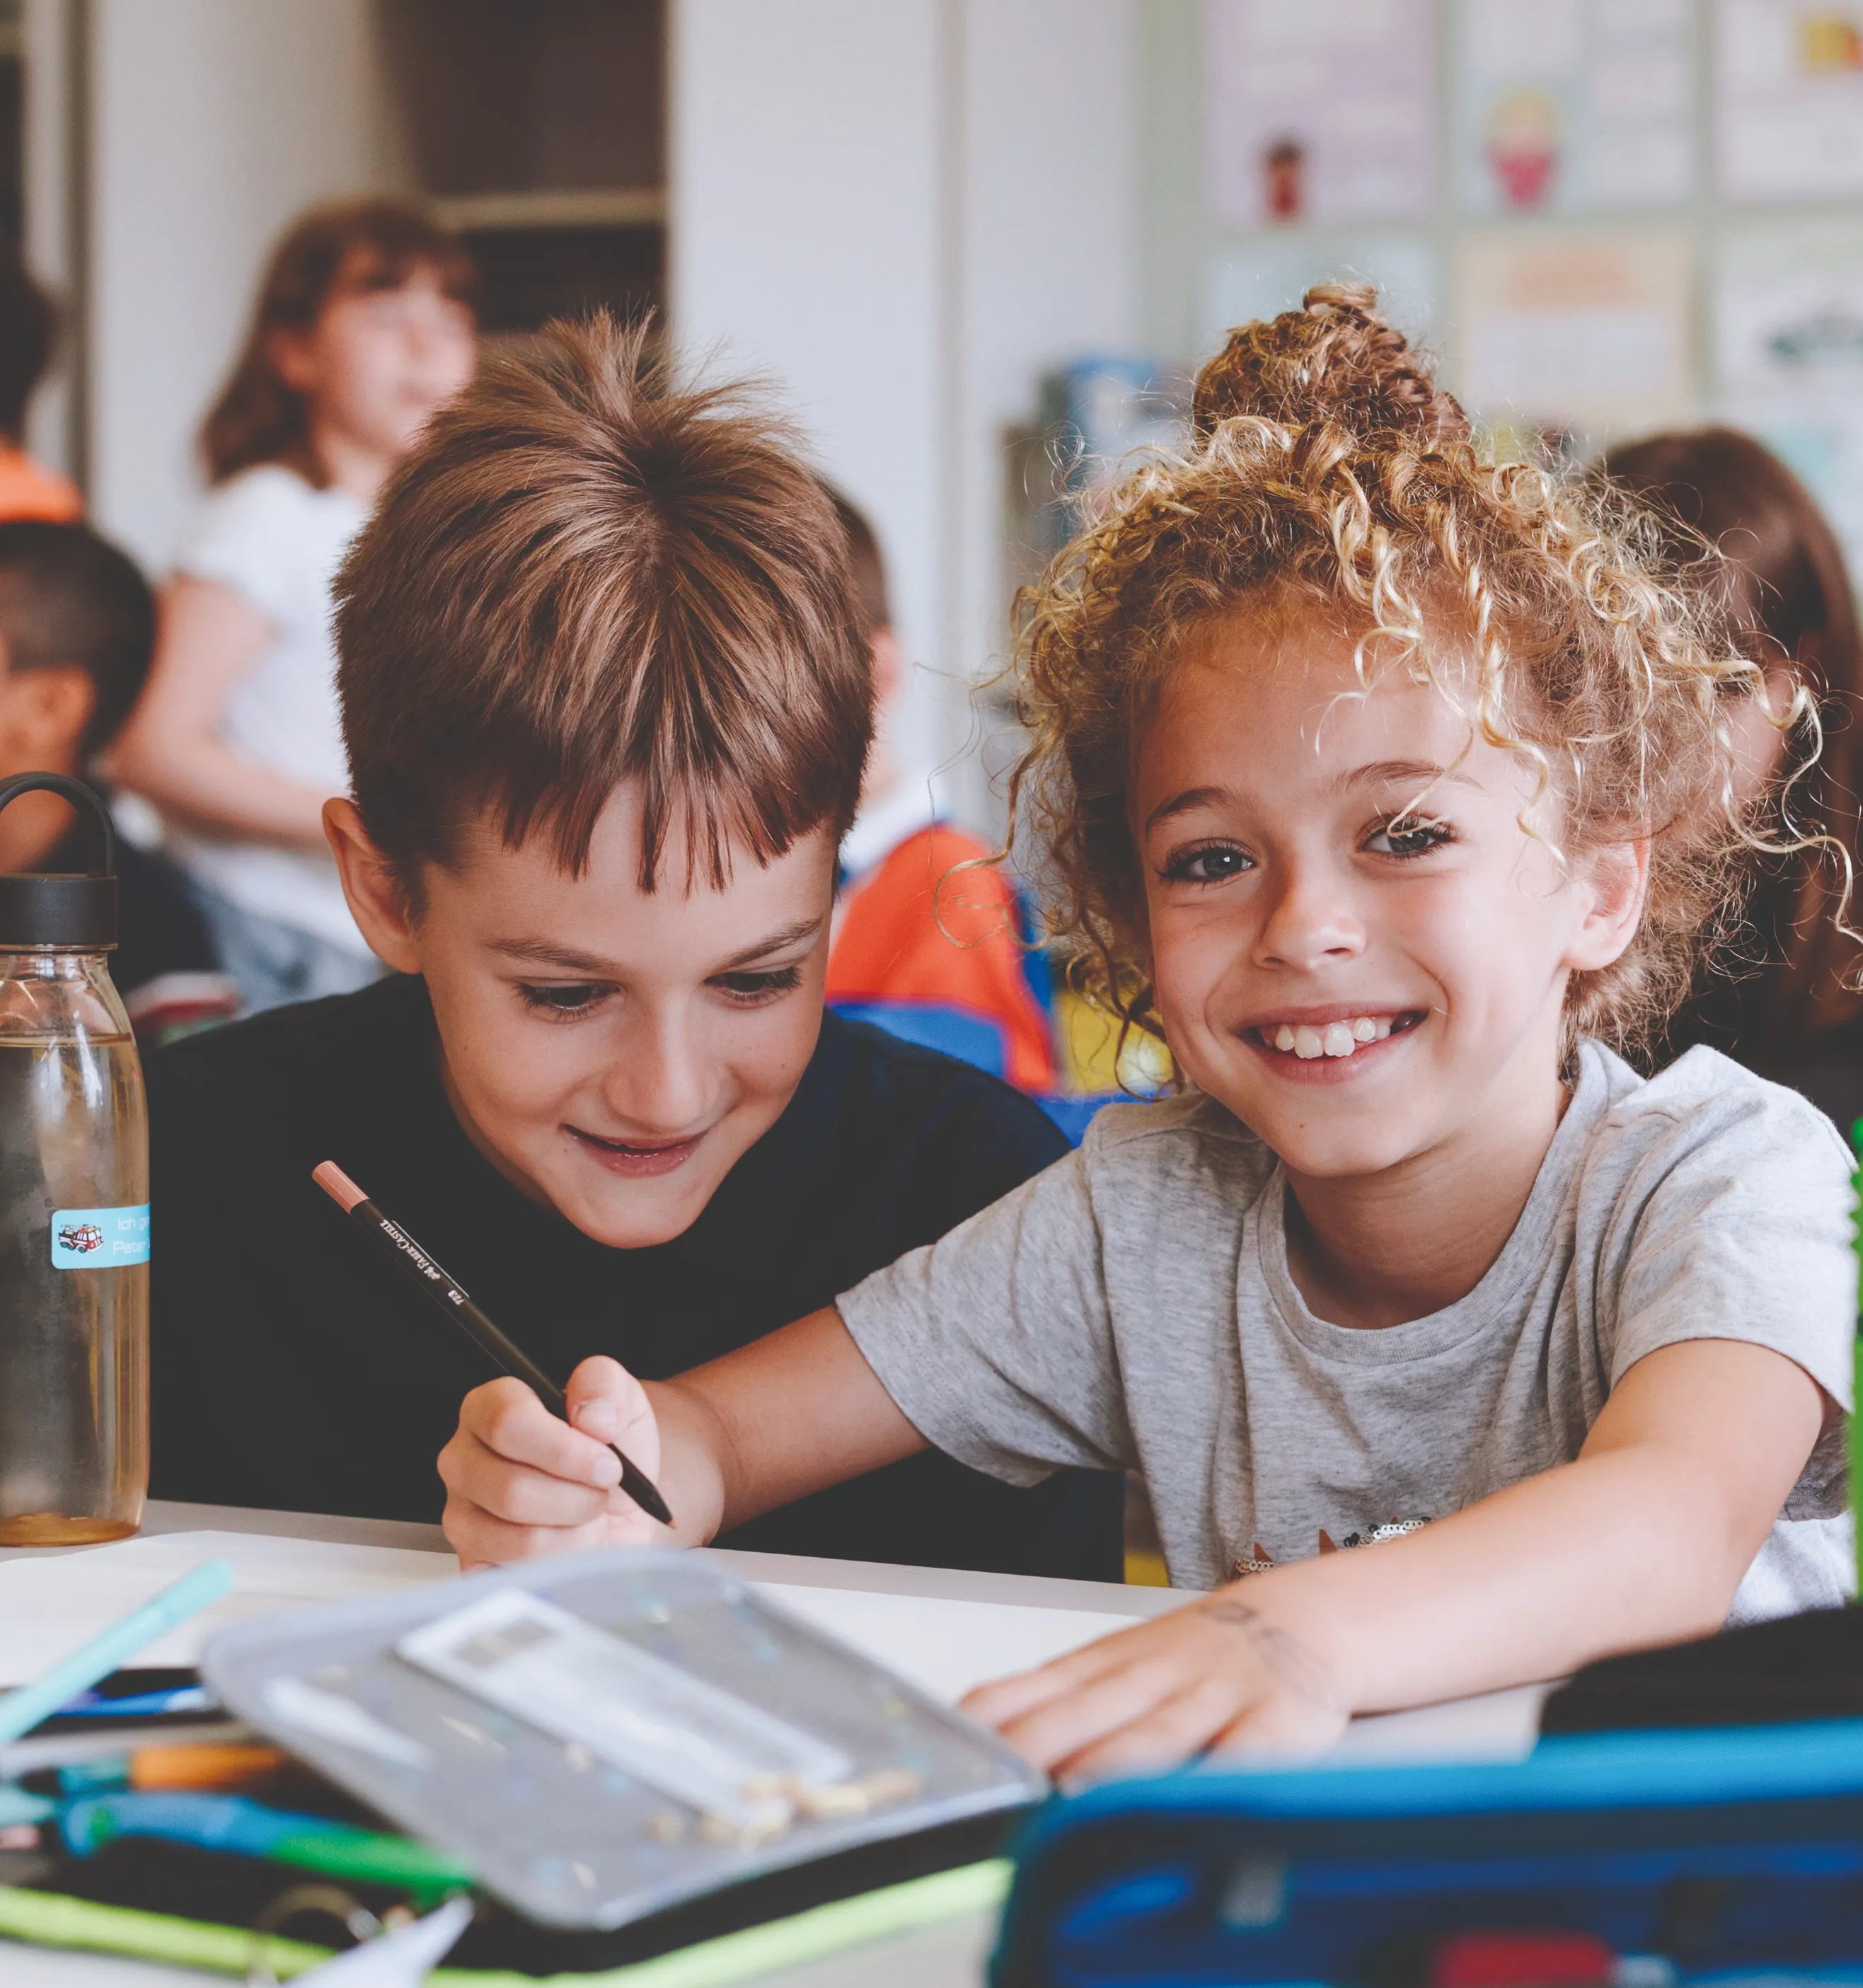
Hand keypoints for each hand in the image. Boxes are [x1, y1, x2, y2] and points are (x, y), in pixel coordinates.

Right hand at [438, 1355, 664, 1568]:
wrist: (618, 1507)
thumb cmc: (608, 1453)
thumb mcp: (620, 1403)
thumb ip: (605, 1385)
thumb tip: (592, 1414)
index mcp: (489, 1409)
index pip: (507, 1422)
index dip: (565, 1449)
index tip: (607, 1463)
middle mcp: (464, 1462)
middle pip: (512, 1489)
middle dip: (579, 1497)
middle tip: (601, 1492)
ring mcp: (463, 1518)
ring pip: (522, 1539)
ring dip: (577, 1532)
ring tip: (587, 1517)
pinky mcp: (473, 1566)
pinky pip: (521, 1577)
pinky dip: (564, 1566)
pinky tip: (571, 1545)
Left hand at [960, 1589, 1346, 1779]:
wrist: (1299, 1616)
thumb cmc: (1195, 1658)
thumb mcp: (1114, 1669)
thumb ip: (1052, 1707)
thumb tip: (973, 1748)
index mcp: (1105, 1667)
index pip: (1034, 1689)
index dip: (993, 1723)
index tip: (953, 1755)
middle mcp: (1151, 1677)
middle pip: (1084, 1711)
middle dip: (1037, 1745)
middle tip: (996, 1782)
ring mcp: (1213, 1696)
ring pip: (1156, 1731)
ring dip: (1114, 1760)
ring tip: (1072, 1789)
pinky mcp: (1275, 1721)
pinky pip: (1249, 1751)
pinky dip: (1224, 1772)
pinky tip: (1199, 1798)